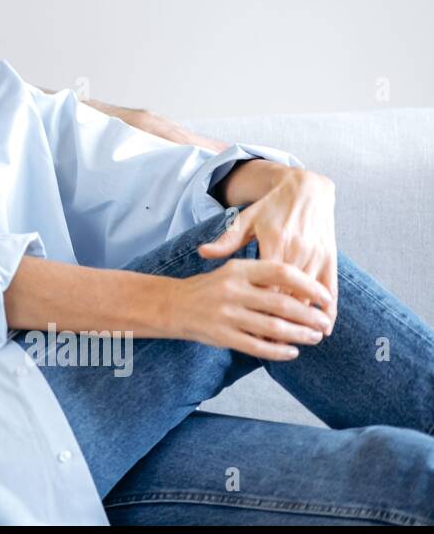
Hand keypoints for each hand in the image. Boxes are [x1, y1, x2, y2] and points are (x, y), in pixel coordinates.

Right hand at [167, 259, 334, 359]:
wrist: (172, 304)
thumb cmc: (211, 288)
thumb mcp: (232, 270)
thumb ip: (263, 276)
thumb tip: (304, 290)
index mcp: (238, 269)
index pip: (282, 272)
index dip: (308, 285)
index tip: (325, 297)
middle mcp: (232, 290)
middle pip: (282, 303)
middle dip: (310, 316)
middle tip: (324, 323)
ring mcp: (226, 314)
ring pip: (273, 327)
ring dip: (299, 335)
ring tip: (314, 337)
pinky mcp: (221, 335)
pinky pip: (257, 347)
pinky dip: (279, 352)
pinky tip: (291, 352)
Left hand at [197, 166, 338, 331]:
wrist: (306, 190)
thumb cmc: (270, 208)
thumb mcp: (245, 220)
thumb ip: (226, 240)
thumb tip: (202, 253)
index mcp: (274, 242)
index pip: (268, 283)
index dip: (262, 308)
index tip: (253, 328)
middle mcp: (297, 249)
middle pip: (290, 294)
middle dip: (284, 320)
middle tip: (276, 344)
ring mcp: (316, 254)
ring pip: (311, 294)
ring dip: (307, 319)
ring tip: (299, 341)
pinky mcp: (330, 256)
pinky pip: (331, 286)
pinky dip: (329, 307)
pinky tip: (326, 326)